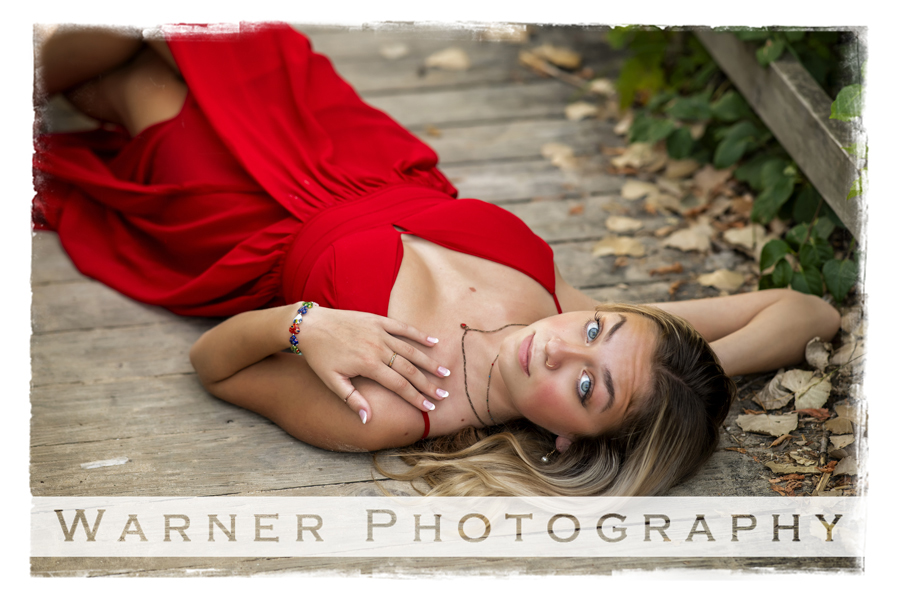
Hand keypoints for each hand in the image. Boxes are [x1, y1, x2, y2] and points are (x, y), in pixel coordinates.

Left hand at [293, 306, 450, 423]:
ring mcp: (379, 332)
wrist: (310, 325)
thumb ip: (352, 399)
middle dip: (428, 383)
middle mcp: (378, 347)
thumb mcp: (332, 381)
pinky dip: (419, 335)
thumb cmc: (319, 356)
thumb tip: (368, 419)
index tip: (430, 407)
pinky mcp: (377, 320)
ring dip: (429, 361)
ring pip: (410, 349)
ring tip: (445, 372)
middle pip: (409, 369)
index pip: (399, 385)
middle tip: (444, 394)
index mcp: (368, 365)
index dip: (416, 397)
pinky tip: (433, 341)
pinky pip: (402, 327)